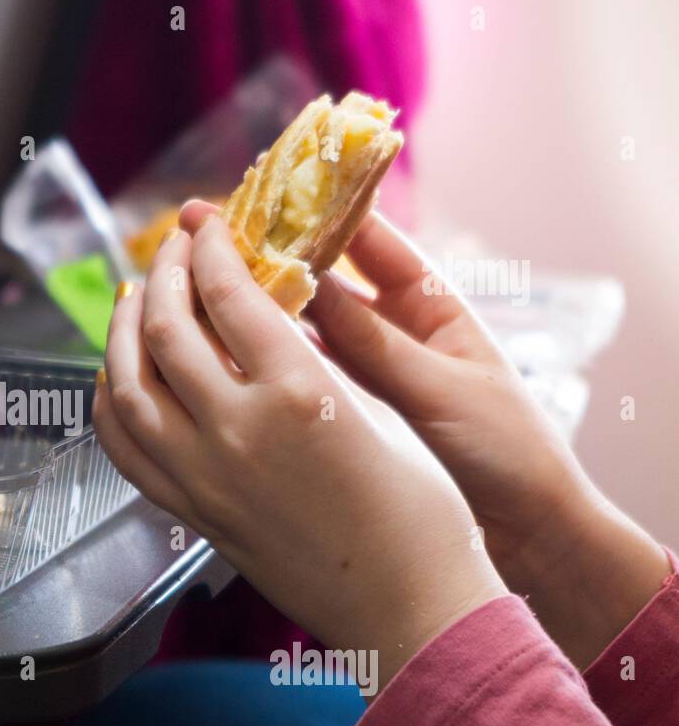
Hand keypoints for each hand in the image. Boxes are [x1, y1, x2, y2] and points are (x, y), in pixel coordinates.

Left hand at [93, 211, 507, 684]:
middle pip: (167, 329)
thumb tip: (265, 317)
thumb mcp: (376, 409)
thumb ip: (310, 360)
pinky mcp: (193, 514)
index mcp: (299, 390)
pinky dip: (110, 403)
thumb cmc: (421, 511)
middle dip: (163, 274)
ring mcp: (205, 477)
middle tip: (170, 249)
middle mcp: (238, 430)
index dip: (210, 247)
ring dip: (123, 333)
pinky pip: (125, 450)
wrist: (410, 606)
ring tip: (135, 301)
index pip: (227, 292)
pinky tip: (115, 380)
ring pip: (129, 386)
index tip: (209, 227)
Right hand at [217, 202, 669, 668]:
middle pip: (322, 277)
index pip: (367, 239)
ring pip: (301, 326)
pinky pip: (296, 376)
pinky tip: (219, 351)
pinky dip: (260, 361)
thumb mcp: (438, 391)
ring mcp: (364, 372)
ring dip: (256, 306)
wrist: (527, 533)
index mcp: (431, 306)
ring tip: (199, 284)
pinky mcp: (345, 414)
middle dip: (268, 253)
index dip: (315, 211)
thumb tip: (309, 286)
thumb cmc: (506, 452)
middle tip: (207, 234)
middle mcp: (392, 330)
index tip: (263, 192)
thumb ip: (373, 344)